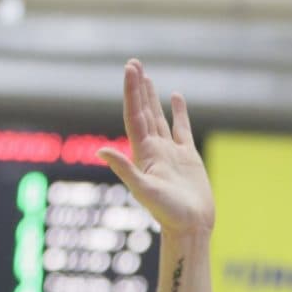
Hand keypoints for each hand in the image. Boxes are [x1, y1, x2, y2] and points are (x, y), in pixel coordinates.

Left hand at [99, 61, 213, 235]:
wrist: (191, 228)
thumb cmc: (168, 213)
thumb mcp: (144, 190)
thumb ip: (124, 169)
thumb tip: (100, 151)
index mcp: (143, 153)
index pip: (134, 115)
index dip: (131, 92)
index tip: (131, 69)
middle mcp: (154, 149)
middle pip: (143, 111)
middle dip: (138, 88)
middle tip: (134, 63)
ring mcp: (170, 152)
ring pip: (159, 117)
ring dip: (152, 97)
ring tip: (147, 76)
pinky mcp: (188, 157)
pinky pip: (181, 128)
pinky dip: (178, 112)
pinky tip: (176, 97)